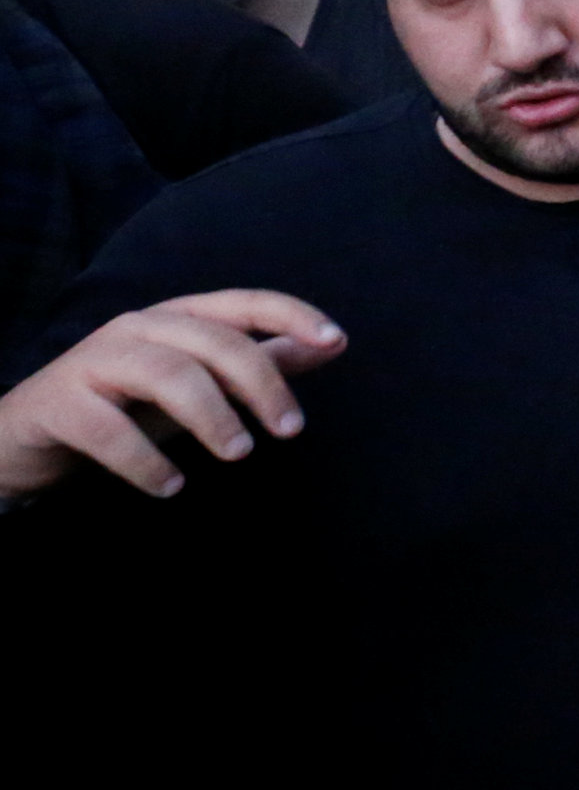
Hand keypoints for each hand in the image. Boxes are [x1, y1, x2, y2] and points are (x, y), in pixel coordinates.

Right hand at [0, 291, 343, 501]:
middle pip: (214, 341)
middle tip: (291, 431)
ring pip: (167, 374)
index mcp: (176, 319)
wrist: (25, 436)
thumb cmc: (125, 408)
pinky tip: (171, 486)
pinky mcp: (58, 402)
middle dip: (261, 383)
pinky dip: (145, 460)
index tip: (337, 340)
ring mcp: (93, 361)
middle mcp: (136, 328)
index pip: (242, 303)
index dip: (291, 315)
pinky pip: (108, 428)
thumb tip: (332, 344)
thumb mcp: (199, 386)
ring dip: (211, 416)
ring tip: (239, 454)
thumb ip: (260, 364)